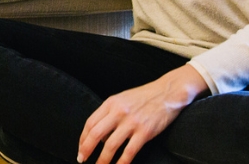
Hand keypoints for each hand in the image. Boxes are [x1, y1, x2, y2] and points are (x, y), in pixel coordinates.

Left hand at [78, 65, 206, 163]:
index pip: (90, 123)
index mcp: (111, 103)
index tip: (81, 148)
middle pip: (96, 134)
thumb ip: (110, 113)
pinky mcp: (145, 132)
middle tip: (82, 159)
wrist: (168, 92)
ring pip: (111, 145)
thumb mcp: (122, 99)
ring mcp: (132, 122)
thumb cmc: (145, 97)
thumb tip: (101, 136)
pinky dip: (122, 162)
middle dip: (86, 149)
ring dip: (103, 160)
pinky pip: (129, 151)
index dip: (83, 138)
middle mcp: (119, 112)